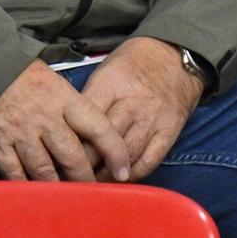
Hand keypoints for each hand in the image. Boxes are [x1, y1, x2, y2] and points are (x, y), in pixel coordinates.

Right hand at [0, 59, 133, 182]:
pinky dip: (28, 187)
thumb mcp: (60, 87)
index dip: (115, 152)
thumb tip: (100, 143)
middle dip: (86, 180)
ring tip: (68, 199)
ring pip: (44, 171)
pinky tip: (37, 195)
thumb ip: (77, 113)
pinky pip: (16, 174)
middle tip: (94, 194)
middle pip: (72, 157)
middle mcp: (45, 118)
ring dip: (58, 189)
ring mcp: (20, 132)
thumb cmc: (30, 80)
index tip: (123, 171)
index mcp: (65, 101)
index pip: (99, 128)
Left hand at [79, 37, 205, 180]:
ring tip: (93, 182)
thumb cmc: (134, 63)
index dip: (71, 140)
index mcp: (112, 83)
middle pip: (104, 141)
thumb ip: (89, 98)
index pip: (86, 119)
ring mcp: (153, 118)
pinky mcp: (169, 131)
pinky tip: (120, 177)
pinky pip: (149, 161)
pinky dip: (133, 174)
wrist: (175, 55)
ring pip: (126, 156)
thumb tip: (69, 129)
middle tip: (73, 174)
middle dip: (86, 162)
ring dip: (107, 174)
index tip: (61, 154)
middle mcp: (133, 102)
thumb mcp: (106, 70)